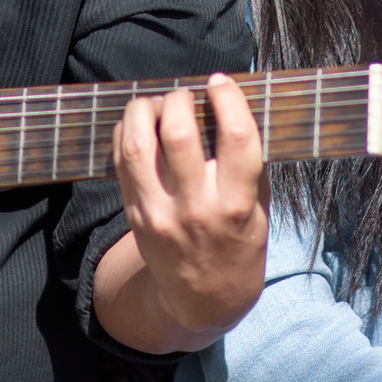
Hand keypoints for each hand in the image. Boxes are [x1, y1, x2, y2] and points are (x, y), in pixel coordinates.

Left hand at [99, 75, 266, 350]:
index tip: (221, 82)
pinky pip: (121, 161)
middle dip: (181, 99)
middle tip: (187, 95)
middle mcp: (196, 209)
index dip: (228, 98)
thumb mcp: (260, 206)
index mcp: (236, 204)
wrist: (205, 298)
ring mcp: (160, 213)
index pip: (236, 138)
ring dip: (146, 110)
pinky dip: (127, 131)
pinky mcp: (135, 215)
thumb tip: (228, 103)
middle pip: (179, 134)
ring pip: (139, 145)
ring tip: (159, 104)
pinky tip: (141, 124)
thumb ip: (248, 160)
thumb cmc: (239, 243)